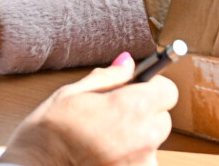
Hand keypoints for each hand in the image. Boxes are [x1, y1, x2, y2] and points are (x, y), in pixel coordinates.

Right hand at [0, 54, 176, 165]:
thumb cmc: (49, 132)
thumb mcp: (73, 93)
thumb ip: (108, 77)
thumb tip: (128, 62)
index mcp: (133, 106)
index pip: (168, 91)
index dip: (153, 87)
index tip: (139, 88)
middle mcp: (145, 136)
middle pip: (163, 118)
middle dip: (145, 113)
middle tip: (114, 114)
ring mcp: (142, 163)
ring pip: (151, 143)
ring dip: (137, 139)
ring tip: (104, 139)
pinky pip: (141, 162)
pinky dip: (129, 159)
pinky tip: (104, 155)